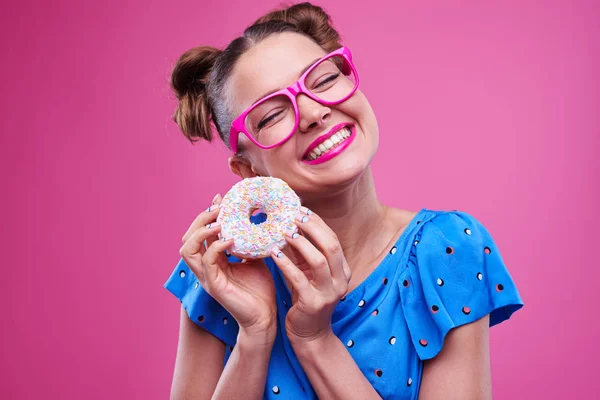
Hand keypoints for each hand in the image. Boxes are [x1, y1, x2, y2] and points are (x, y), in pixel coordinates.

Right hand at [179, 194, 276, 338]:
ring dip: (202, 231)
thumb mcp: (255, 259)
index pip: (200, 234)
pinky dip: (216, 246)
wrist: (265, 318)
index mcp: (213, 261)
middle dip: (201, 219)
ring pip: (188, 249)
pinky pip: (207, 261)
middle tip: (218, 207)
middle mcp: (205, 268)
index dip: (206, 215)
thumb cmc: (260, 291)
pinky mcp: (214, 286)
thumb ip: (251, 242)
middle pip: (187, 238)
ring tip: (219, 221)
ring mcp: (207, 277)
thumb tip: (259, 220)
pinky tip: (232, 239)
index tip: (221, 199)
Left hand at [269, 207, 351, 344]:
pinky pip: (299, 279)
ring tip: (284, 231)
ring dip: (301, 243)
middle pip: (331, 246)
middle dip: (312, 228)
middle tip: (293, 215)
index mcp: (343, 270)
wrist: (309, 334)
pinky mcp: (313, 304)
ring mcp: (329, 293)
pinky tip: (273, 253)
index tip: (300, 209)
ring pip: (319, 261)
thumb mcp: (307, 272)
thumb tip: (288, 223)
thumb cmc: (306, 298)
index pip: (332, 239)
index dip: (317, 223)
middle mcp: (341, 280)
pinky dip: (286, 264)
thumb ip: (302, 252)